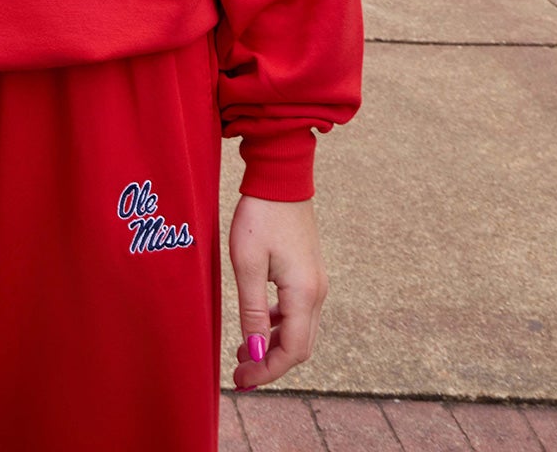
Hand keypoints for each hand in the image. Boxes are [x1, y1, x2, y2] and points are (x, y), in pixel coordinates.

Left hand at [228, 194, 327, 389]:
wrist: (280, 177)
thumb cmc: (259, 216)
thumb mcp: (247, 263)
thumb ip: (252, 311)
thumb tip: (255, 352)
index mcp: (304, 293)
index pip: (292, 351)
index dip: (267, 371)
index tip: (240, 380)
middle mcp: (317, 292)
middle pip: (299, 346)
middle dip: (270, 364)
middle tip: (239, 373)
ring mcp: (316, 282)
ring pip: (300, 330)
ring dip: (274, 345)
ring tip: (243, 352)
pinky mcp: (309, 272)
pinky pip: (298, 312)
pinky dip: (279, 326)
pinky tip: (258, 324)